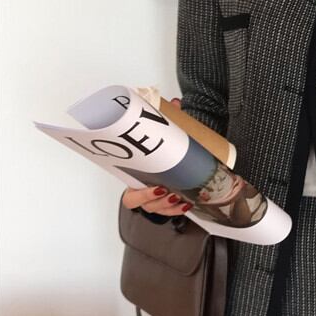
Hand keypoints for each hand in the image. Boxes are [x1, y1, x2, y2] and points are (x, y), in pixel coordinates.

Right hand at [120, 97, 192, 214]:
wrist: (175, 151)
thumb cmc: (163, 143)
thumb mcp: (165, 130)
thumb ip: (168, 116)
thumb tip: (175, 103)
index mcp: (135, 173)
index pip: (129, 189)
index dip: (138, 192)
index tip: (150, 186)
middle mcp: (141, 188)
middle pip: (139, 203)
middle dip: (152, 200)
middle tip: (166, 189)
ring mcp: (153, 198)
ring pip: (154, 209)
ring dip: (167, 206)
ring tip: (179, 197)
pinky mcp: (165, 201)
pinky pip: (168, 212)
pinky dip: (177, 210)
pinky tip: (186, 204)